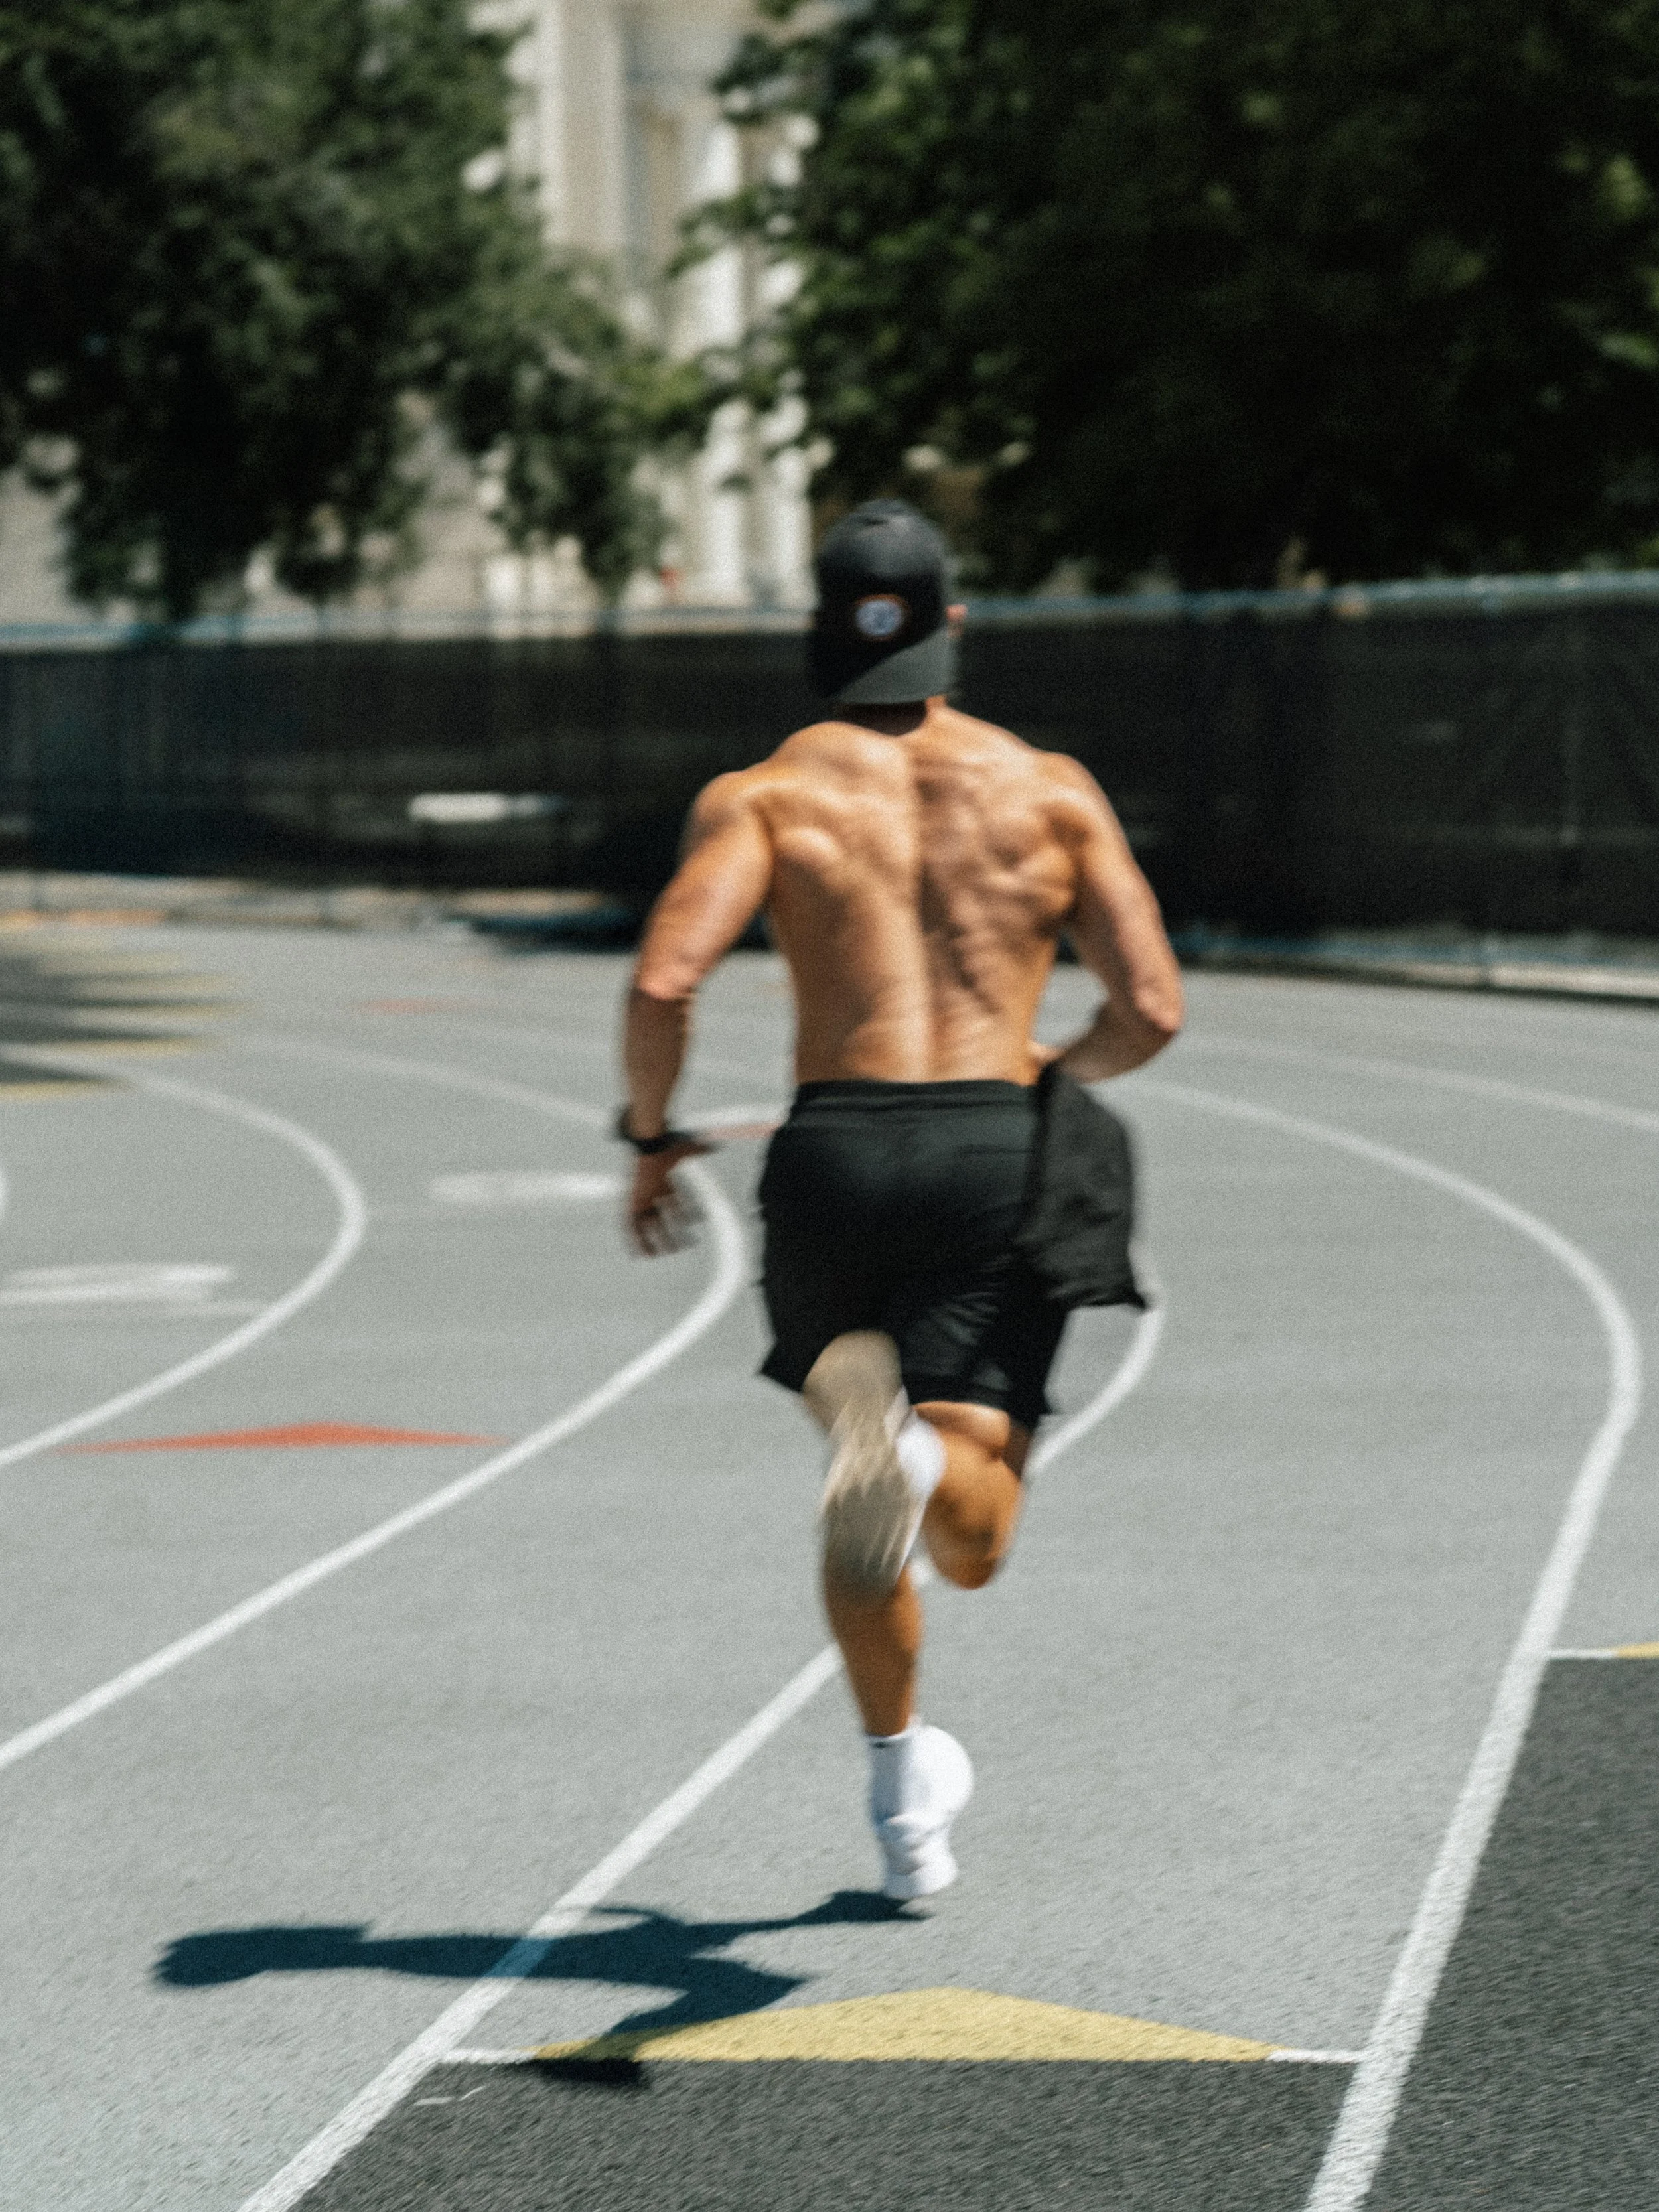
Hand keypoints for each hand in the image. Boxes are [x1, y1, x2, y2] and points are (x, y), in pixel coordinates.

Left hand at [627, 1137, 711, 1254]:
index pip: (676, 1201)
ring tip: (659, 1255)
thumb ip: (698, 1149)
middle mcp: (650, 1194)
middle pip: (660, 1218)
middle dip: (670, 1232)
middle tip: (680, 1247)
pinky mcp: (632, 1203)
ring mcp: (640, 1200)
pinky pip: (631, 1226)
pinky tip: (640, 1253)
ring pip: (645, 1225)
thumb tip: (712, 1147)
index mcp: (661, 1183)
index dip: (687, 1211)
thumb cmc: (665, 1148)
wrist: (648, 1148)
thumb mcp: (684, 1150)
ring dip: (652, 1240)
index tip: (698, 1219)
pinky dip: (635, 1240)